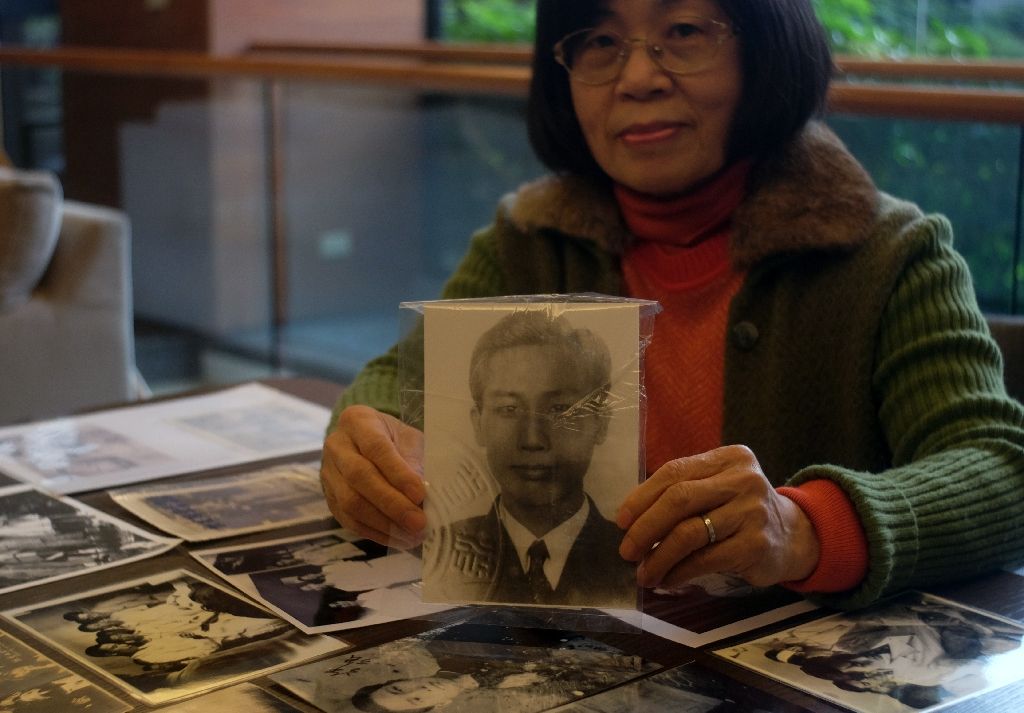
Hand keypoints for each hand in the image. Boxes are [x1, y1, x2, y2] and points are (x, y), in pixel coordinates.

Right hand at [320, 405, 426, 546]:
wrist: (369, 441)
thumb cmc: (395, 438)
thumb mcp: (409, 438)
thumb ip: (415, 460)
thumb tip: (421, 494)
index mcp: (357, 421)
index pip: (376, 448)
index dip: (398, 473)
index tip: (420, 494)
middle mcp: (336, 445)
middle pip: (359, 477)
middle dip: (391, 503)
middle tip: (419, 522)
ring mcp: (328, 473)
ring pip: (350, 503)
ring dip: (384, 523)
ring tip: (413, 535)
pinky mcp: (329, 498)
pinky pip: (348, 520)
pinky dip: (375, 533)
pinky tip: (399, 539)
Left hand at [616, 445, 818, 588]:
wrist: (793, 536)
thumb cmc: (740, 511)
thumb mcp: (717, 489)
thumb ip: (681, 493)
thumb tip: (630, 521)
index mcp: (728, 458)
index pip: (674, 472)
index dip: (641, 497)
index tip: (621, 521)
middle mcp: (743, 479)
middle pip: (679, 499)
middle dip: (645, 527)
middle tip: (627, 551)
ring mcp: (752, 511)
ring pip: (689, 533)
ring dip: (658, 557)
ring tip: (644, 573)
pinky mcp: (756, 544)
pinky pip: (705, 559)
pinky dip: (680, 571)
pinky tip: (668, 579)